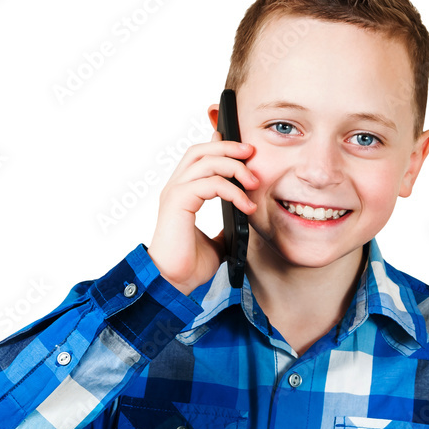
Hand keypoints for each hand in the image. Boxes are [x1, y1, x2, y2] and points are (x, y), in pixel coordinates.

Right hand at [147, 131, 257, 294]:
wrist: (174, 283)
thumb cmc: (190, 264)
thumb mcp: (217, 240)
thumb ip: (226, 225)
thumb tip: (242, 219)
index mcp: (183, 193)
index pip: (198, 157)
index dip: (219, 145)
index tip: (243, 148)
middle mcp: (176, 188)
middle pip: (201, 151)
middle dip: (228, 147)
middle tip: (251, 153)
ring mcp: (175, 193)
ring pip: (205, 161)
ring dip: (234, 167)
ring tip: (254, 182)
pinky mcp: (178, 202)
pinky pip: (209, 183)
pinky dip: (232, 190)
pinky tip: (246, 205)